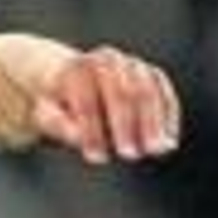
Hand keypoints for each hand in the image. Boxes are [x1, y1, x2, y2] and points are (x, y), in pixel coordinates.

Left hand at [33, 46, 180, 163]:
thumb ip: (58, 123)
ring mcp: (132, 64)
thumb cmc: (61, 103)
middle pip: (120, 92)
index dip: (91, 131)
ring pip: (147, 92)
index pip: (85, 100)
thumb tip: (78, 137)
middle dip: (125, 125)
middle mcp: (106, 59)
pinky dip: (168, 118)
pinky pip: (165, 95)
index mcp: (76, 67)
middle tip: (128, 155)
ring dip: (152, 123)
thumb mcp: (48, 113)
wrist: (78, 80)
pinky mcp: (153, 75)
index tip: (95, 158)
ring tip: (155, 151)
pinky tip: (169, 142)